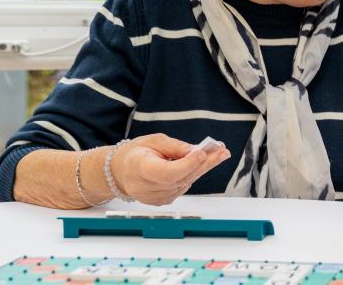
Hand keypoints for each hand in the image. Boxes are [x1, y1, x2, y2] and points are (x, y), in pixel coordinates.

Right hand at [110, 133, 230, 205]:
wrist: (120, 172)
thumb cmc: (135, 154)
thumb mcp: (153, 141)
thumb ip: (175, 147)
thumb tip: (195, 150)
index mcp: (138, 168)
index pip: (166, 172)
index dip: (185, 165)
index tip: (201, 153)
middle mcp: (145, 187)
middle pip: (181, 178)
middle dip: (204, 164)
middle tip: (222, 152)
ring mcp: (154, 197)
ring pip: (185, 183)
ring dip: (202, 168)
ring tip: (218, 154)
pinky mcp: (163, 201)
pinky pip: (183, 186)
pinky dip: (192, 174)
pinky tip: (199, 164)